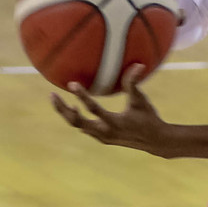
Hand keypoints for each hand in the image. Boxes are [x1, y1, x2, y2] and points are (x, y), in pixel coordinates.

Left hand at [51, 66, 168, 154]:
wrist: (155, 141)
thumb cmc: (149, 117)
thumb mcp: (141, 100)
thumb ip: (134, 83)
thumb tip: (138, 65)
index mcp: (114, 122)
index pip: (93, 109)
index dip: (82, 96)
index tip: (72, 84)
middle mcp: (105, 132)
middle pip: (77, 121)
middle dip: (63, 109)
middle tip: (52, 95)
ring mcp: (102, 137)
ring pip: (78, 126)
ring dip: (68, 114)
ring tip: (59, 100)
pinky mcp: (103, 139)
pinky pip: (85, 128)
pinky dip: (77, 119)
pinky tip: (73, 109)